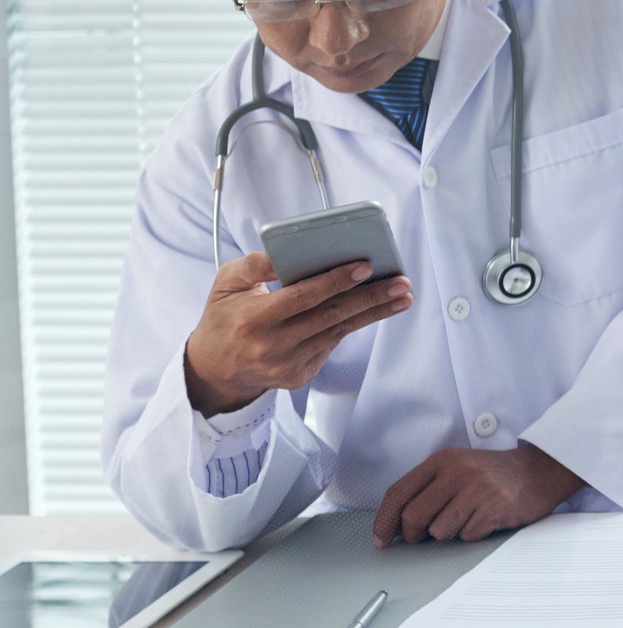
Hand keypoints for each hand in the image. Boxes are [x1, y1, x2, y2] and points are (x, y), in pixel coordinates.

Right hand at [183, 250, 412, 415]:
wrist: (215, 367)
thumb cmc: (223, 316)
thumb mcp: (226, 283)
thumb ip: (255, 265)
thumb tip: (286, 252)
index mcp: (254, 319)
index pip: (303, 297)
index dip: (336, 281)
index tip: (365, 266)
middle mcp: (273, 345)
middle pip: (331, 316)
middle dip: (371, 298)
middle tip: (402, 283)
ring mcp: (289, 364)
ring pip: (338, 332)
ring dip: (373, 313)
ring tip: (401, 296)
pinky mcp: (299, 375)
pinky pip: (330, 345)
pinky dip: (351, 325)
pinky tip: (375, 311)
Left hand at [372, 443, 584, 545]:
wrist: (539, 471)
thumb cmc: (494, 474)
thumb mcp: (458, 467)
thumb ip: (429, 488)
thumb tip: (397, 524)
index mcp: (442, 460)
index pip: (399, 492)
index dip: (385, 519)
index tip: (381, 538)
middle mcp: (457, 472)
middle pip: (414, 516)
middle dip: (412, 534)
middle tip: (420, 538)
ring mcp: (477, 490)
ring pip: (440, 531)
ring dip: (448, 534)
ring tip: (465, 520)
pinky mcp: (494, 508)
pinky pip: (467, 536)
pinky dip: (472, 535)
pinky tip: (484, 520)